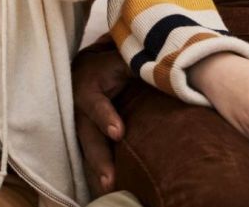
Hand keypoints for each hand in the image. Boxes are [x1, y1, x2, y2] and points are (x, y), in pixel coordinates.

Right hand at [72, 44, 130, 193]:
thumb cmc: (109, 65)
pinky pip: (91, 157)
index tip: (118, 133)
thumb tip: (167, 66)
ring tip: (109, 189)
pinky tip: (108, 189)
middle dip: (99, 159)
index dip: (105, 118)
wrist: (84, 70)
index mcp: (89, 89)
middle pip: (88, 136)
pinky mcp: (86, 139)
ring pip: (87, 151)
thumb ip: (138, 64)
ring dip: (97, 171)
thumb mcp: (120, 59)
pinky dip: (97, 173)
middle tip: (110, 181)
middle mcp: (80, 111)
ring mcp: (81, 127)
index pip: (96, 105)